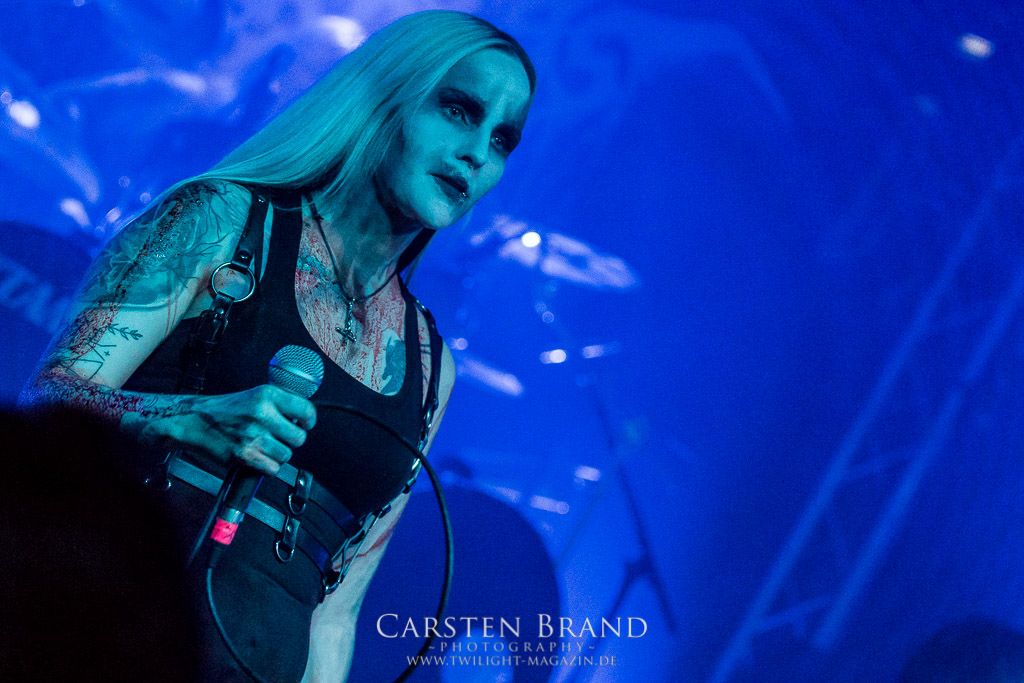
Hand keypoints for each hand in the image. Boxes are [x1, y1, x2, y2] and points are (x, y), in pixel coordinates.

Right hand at [154, 385, 316, 473]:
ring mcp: (253, 435)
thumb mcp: (255, 395)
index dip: (308, 421)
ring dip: (277, 455)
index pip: (306, 410)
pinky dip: (267, 467)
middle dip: (290, 440)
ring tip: (263, 446)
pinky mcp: (244, 455)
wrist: (193, 421)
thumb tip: (305, 416)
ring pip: (286, 455)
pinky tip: (257, 456)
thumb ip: (281, 403)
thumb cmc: (224, 410)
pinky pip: (273, 468)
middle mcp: (262, 413)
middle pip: (299, 437)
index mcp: (267, 395)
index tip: (304, 424)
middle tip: (278, 437)